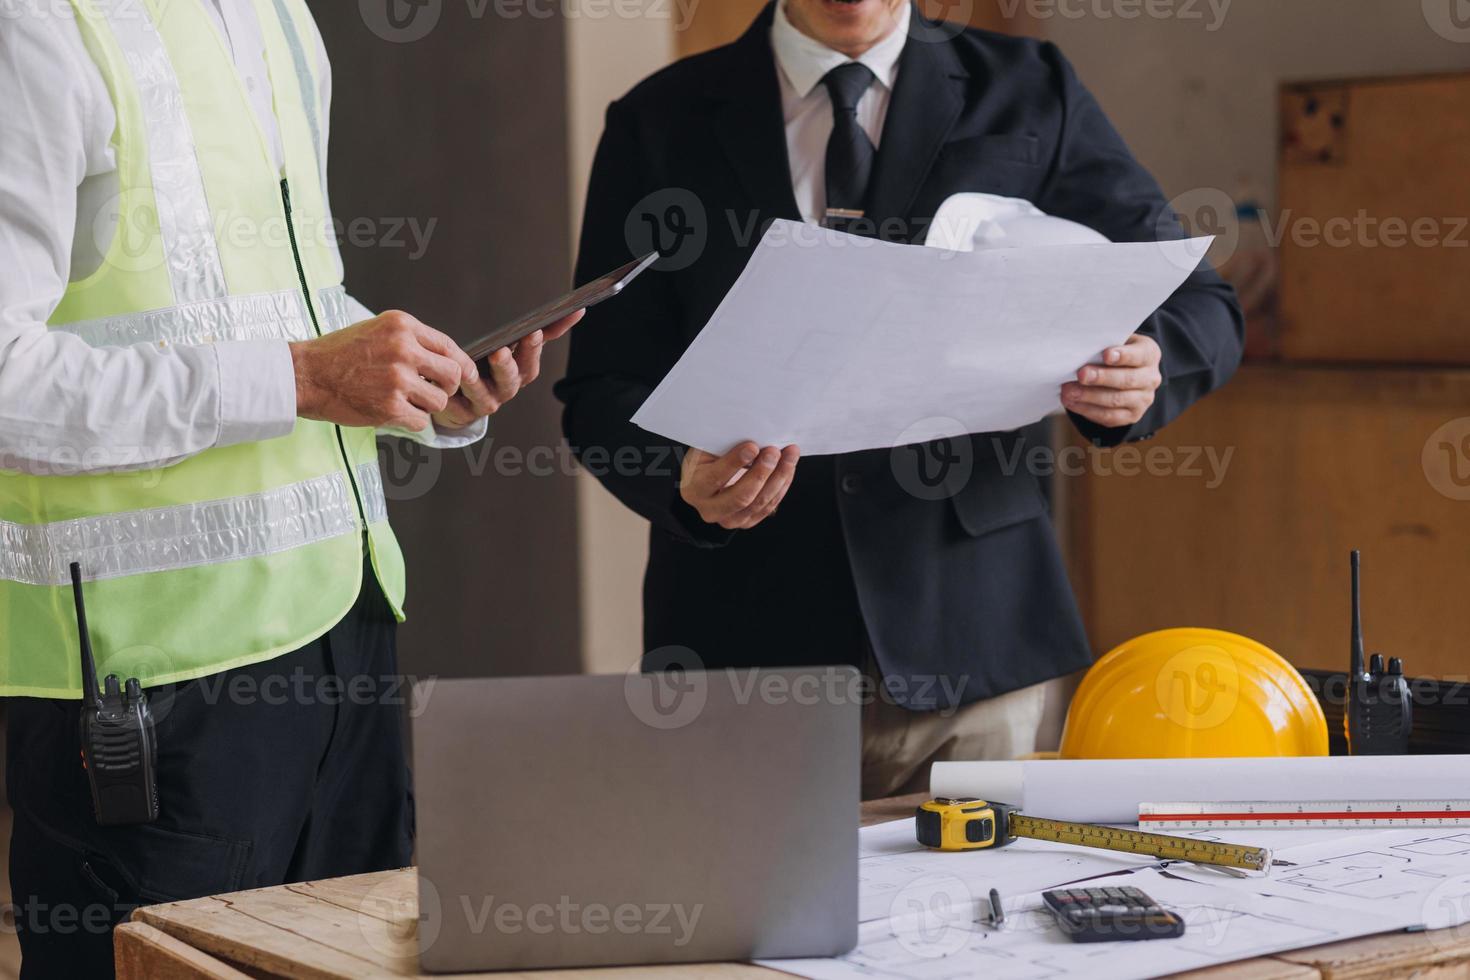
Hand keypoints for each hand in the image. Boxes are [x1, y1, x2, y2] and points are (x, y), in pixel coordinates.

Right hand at [291, 310, 486, 431]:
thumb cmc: (338, 353)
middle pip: (453, 375)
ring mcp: (398, 379)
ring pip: (439, 401)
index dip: (461, 364)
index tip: (464, 376)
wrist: (305, 374)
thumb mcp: (377, 329)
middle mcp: (403, 349)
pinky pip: (421, 421)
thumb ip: (410, 340)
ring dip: (426, 406)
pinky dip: (410, 421)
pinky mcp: (390, 406)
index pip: (449, 346)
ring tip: (403, 400)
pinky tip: (391, 412)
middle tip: (433, 392)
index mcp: (402, 326)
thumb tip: (446, 358)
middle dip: (447, 387)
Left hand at [433, 309, 585, 428]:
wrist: (463, 398)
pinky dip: (448, 397)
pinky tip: (440, 385)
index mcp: (521, 373)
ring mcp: (484, 403)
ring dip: (474, 383)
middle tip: (499, 352)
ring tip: (465, 370)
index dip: (532, 349)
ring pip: (481, 394)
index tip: (532, 332)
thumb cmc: (491, 365)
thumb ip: (546, 331)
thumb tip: (577, 310)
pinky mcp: (461, 414)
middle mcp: (506, 390)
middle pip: (510, 380)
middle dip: (505, 366)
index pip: (531, 362)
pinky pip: (454, 406)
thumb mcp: (515, 346)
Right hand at [680, 442, 799, 530]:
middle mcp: (710, 509)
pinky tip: (788, 468)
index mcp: (695, 488)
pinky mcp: (746, 522)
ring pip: (759, 503)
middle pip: (741, 497)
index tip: (752, 446)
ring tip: (789, 455)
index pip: (715, 478)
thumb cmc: (707, 460)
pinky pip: (769, 507)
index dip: (735, 462)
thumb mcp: (707, 451)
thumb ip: (726, 446)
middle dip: (761, 472)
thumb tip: (754, 437)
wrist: (706, 481)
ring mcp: (729, 519)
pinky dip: (782, 485)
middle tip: (774, 451)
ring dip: (778, 477)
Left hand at [1061, 333, 1161, 428]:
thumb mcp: (1115, 342)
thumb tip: (1081, 349)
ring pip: (1116, 400)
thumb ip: (1104, 344)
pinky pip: (1109, 416)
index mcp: (1149, 354)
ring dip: (1089, 396)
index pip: (1139, 355)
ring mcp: (1143, 399)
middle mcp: (1150, 378)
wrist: (1123, 372)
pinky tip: (1072, 403)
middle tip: (1081, 375)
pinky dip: (1087, 410)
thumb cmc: (1114, 353)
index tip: (1106, 355)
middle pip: (1126, 380)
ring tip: (1068, 391)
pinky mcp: (1131, 416)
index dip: (1123, 355)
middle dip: (1101, 377)